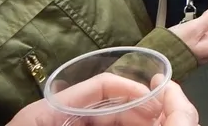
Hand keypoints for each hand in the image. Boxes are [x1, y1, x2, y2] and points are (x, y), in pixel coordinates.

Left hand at [7, 73, 198, 125]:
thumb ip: (93, 119)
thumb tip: (135, 118)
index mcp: (50, 108)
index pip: (99, 85)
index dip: (130, 89)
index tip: (154, 102)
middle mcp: (55, 115)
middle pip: (105, 104)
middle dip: (134, 109)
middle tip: (158, 119)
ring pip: (104, 120)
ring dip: (129, 122)